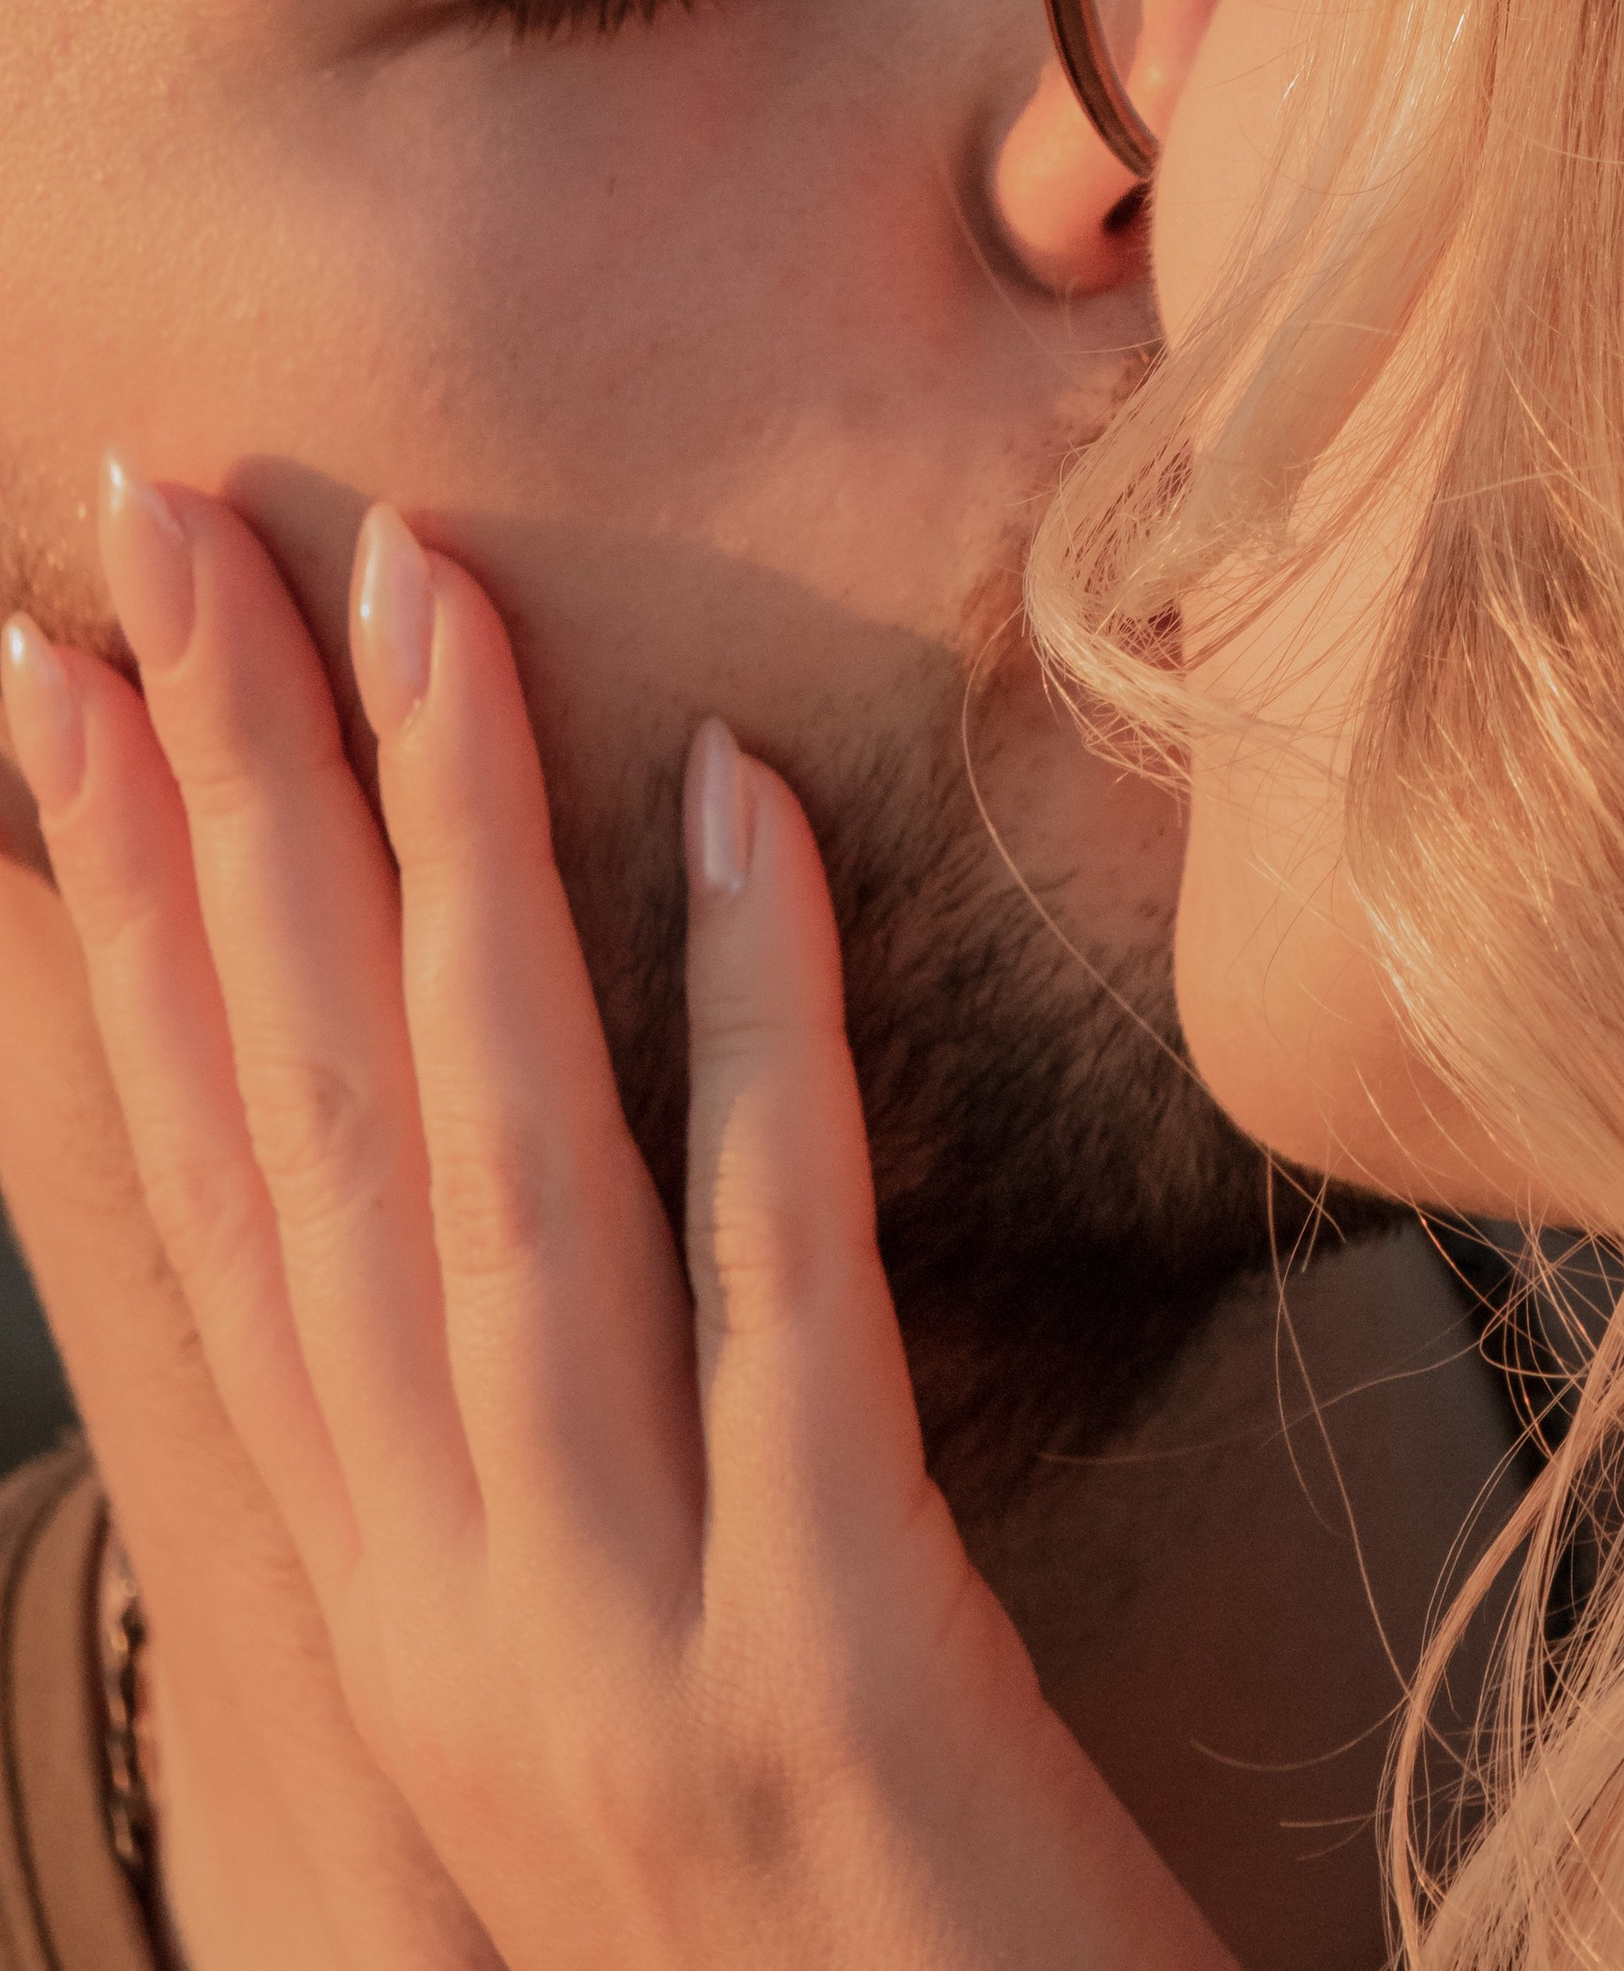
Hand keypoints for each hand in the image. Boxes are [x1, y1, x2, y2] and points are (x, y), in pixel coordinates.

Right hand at [5, 471, 1234, 1970]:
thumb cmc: (820, 1941)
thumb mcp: (606, 1688)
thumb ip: (546, 1451)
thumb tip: (514, 1164)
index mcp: (384, 1601)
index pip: (212, 1198)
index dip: (111, 920)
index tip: (56, 672)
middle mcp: (442, 1607)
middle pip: (297, 1136)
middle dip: (217, 801)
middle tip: (167, 511)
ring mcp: (616, 1638)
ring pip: (487, 1172)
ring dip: (436, 856)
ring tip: (414, 580)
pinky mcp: (831, 1667)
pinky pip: (774, 1281)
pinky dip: (744, 1028)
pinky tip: (735, 808)